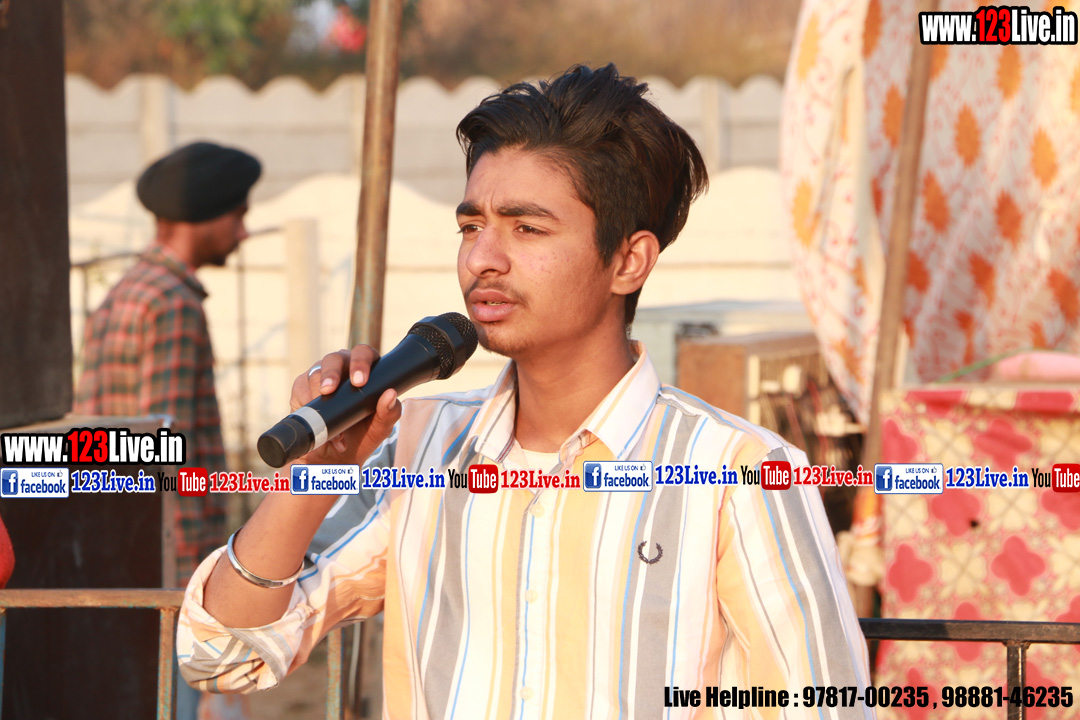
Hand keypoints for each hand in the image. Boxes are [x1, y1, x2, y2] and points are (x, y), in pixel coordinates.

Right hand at [290, 346, 401, 465]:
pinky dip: (306, 403)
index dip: (360, 362)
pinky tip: (313, 417)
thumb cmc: (361, 436)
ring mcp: (320, 376)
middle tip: (329, 390)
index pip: (363, 354)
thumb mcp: (379, 429)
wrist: (335, 457)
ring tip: (327, 420)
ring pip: (316, 372)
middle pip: (335, 358)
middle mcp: (342, 368)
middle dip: (331, 372)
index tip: (358, 381)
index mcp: (366, 370)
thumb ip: (389, 413)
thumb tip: (390, 394)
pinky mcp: (302, 388)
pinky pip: (300, 386)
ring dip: (320, 396)